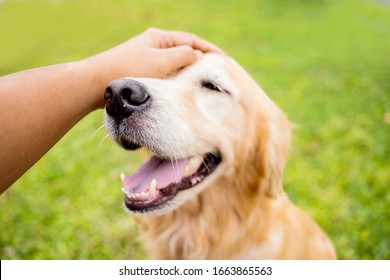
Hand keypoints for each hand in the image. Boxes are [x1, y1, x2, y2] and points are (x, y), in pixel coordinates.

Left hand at [85, 28, 223, 81]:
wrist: (96, 83)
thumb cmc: (130, 70)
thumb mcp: (162, 62)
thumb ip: (183, 56)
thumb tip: (197, 56)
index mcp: (159, 38)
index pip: (191, 41)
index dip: (210, 50)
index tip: (225, 60)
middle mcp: (153, 45)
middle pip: (184, 51)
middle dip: (200, 60)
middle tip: (216, 71)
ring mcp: (146, 59)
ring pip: (174, 64)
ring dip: (188, 71)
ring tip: (202, 82)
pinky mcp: (141, 73)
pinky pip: (165, 74)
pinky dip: (176, 79)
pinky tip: (181, 89)